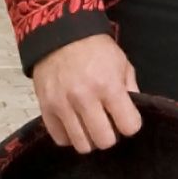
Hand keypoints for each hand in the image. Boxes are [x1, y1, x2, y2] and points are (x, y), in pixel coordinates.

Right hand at [31, 32, 141, 152]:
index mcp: (108, 85)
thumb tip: (131, 114)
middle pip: (104, 141)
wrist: (60, 34)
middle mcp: (85, 98)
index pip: (129, 126)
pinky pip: (60, 138)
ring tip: (90, 125)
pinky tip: (74, 124)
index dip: (130, 124)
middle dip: (110, 135)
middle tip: (107, 123)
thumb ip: (130, 90)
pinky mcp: (45, 108)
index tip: (126, 118)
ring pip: (82, 145)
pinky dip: (69, 136)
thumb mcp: (121, 63)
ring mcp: (62, 105)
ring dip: (90, 138)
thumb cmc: (95, 49)